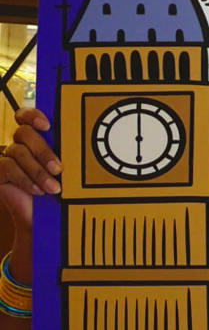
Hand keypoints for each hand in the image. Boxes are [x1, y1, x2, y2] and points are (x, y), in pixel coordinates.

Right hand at [0, 109, 60, 226]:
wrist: (43, 215)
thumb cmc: (58, 189)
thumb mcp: (65, 170)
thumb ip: (66, 155)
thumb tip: (79, 148)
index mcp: (37, 138)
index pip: (26, 116)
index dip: (33, 115)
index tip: (47, 126)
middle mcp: (20, 144)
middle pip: (24, 133)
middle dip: (43, 151)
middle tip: (58, 168)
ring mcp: (8, 157)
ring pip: (18, 152)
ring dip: (38, 171)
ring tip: (54, 188)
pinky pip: (7, 167)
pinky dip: (25, 179)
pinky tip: (38, 190)